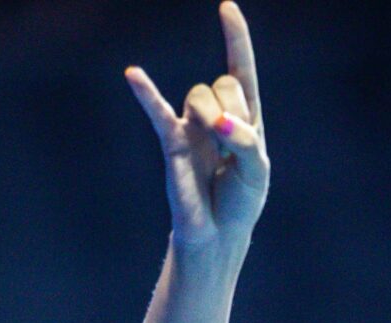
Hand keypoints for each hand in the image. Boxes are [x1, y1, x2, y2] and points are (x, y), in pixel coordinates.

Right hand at [125, 2, 268, 249]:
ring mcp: (192, 125)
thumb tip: (217, 124)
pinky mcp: (172, 141)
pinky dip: (146, 93)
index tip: (226, 7)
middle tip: (233, 147)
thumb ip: (245, 141)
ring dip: (214, 120)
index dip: (235, 38)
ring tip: (217, 154)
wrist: (217, 233)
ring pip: (201, 95)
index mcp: (245, 118)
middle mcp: (216, 114)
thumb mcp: (257, 172)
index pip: (241, 70)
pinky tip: (133, 74)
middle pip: (225, 83)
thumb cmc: (240, 200)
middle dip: (235, 112)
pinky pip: (157, 111)